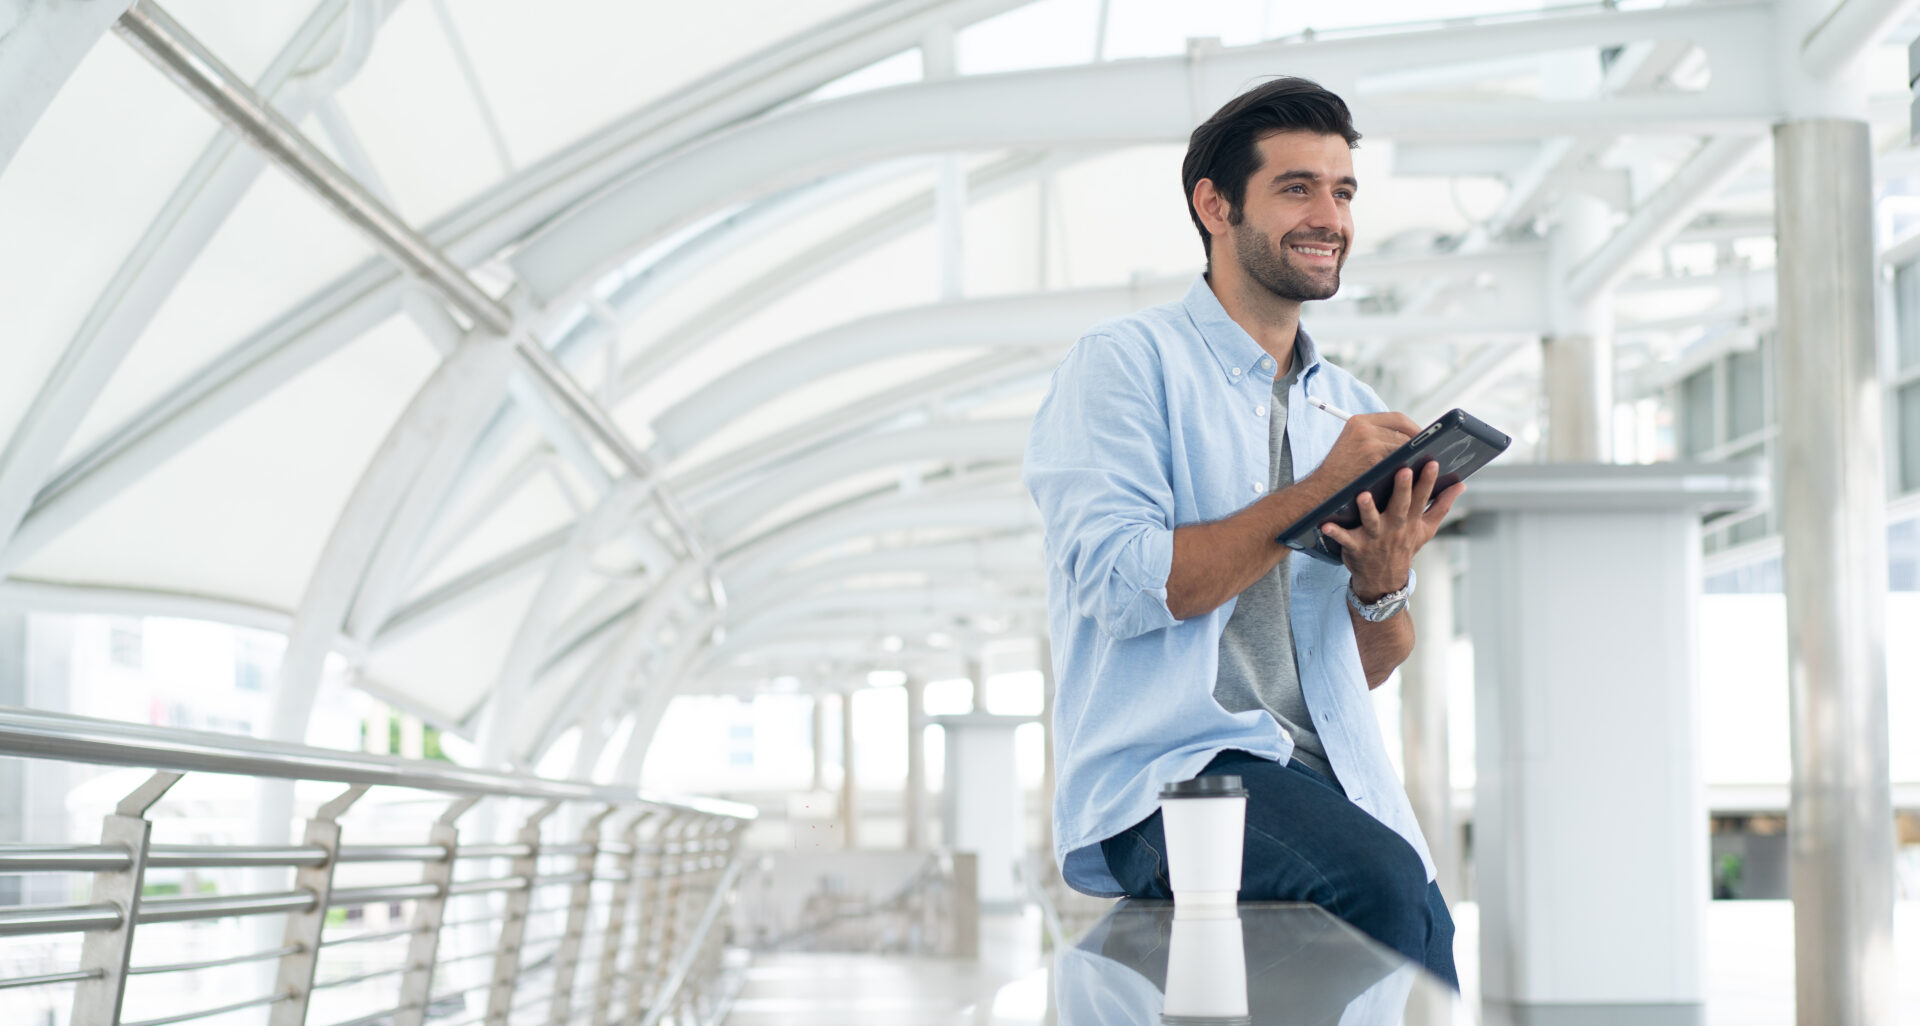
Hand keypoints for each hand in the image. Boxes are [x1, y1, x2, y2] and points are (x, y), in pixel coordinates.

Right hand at [1307, 412, 1422, 502]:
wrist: (1321, 492)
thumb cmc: (1339, 473)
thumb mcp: (1352, 445)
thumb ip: (1375, 437)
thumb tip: (1409, 441)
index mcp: (1359, 421)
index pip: (1398, 418)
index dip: (1415, 428)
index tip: (1425, 438)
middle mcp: (1364, 427)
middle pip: (1405, 431)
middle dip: (1419, 444)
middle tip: (1431, 454)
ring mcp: (1370, 443)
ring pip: (1405, 448)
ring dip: (1416, 458)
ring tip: (1426, 466)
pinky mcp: (1375, 460)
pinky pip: (1401, 463)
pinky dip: (1409, 470)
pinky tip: (1416, 477)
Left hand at [1321, 460, 1464, 599]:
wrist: (1384, 581)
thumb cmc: (1404, 547)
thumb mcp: (1426, 529)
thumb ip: (1442, 506)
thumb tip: (1461, 485)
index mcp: (1411, 520)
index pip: (1422, 498)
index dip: (1428, 481)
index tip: (1433, 462)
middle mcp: (1394, 527)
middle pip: (1400, 506)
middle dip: (1403, 489)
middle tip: (1404, 470)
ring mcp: (1375, 538)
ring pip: (1372, 521)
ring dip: (1367, 509)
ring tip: (1363, 495)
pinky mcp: (1356, 547)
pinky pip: (1344, 539)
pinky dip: (1335, 533)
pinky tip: (1326, 524)